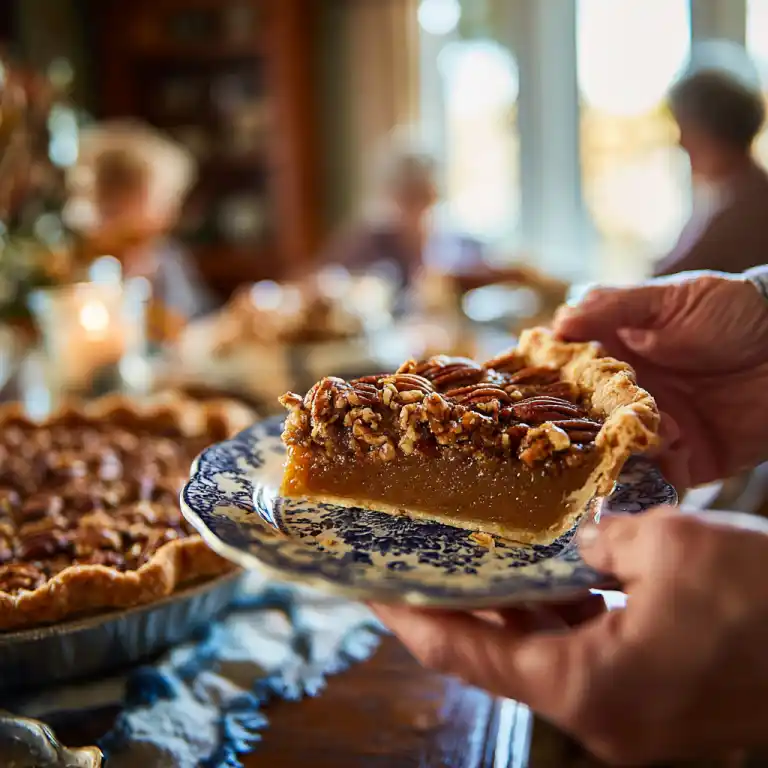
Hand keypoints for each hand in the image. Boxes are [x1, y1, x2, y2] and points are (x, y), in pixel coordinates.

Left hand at [373, 508, 767, 764]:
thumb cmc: (766, 600)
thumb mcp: (669, 546)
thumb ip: (601, 542)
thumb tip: (581, 542)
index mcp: (586, 688)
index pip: (465, 652)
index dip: (410, 617)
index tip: (371, 590)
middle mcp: (598, 712)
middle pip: (498, 655)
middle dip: (457, 605)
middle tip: (419, 560)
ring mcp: (629, 709)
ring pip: (544, 650)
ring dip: (511, 607)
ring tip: (474, 557)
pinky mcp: (657, 693)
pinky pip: (585, 649)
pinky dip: (560, 612)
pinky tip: (549, 570)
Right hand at [553, 272, 767, 488]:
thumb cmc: (729, 311)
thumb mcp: (668, 299)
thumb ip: (613, 308)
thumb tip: (559, 321)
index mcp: (615, 359)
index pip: (569, 378)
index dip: (549, 387)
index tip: (532, 395)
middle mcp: (628, 399)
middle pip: (587, 425)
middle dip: (580, 432)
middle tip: (578, 432)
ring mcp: (657, 430)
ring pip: (619, 455)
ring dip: (620, 454)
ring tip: (632, 442)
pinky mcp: (688, 459)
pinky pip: (662, 477)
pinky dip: (659, 473)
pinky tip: (670, 452)